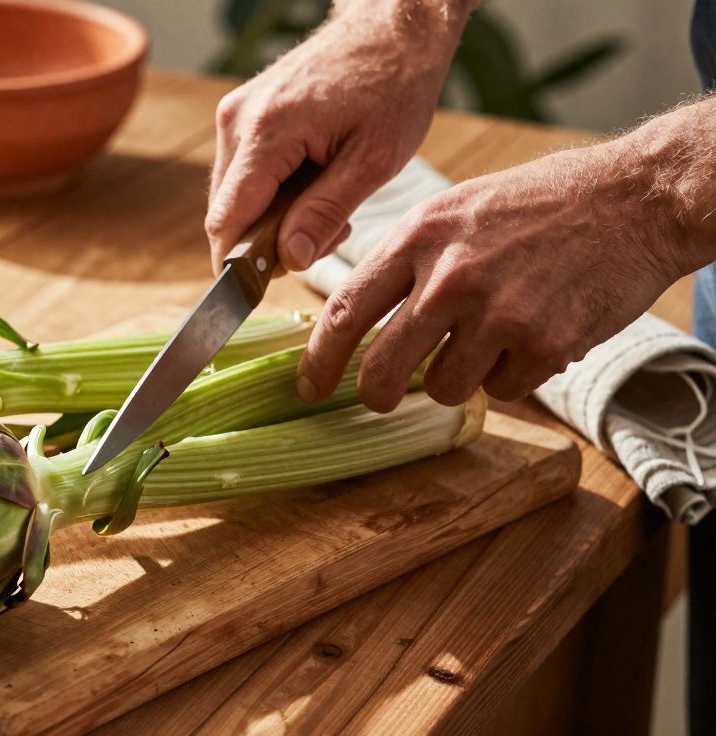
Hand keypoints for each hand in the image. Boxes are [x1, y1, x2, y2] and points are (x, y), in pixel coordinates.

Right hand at [207, 7, 460, 273]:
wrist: (394, 26)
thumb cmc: (393, 85)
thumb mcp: (373, 161)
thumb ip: (323, 213)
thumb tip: (287, 260)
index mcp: (266, 133)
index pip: (227, 222)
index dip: (240, 266)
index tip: (267, 289)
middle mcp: (237, 121)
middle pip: (227, 214)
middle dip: (268, 241)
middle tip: (327, 235)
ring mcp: (236, 115)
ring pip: (235, 197)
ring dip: (273, 218)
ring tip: (330, 204)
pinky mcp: (243, 114)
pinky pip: (244, 173)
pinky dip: (273, 192)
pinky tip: (315, 183)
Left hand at [296, 137, 699, 411]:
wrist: (634, 199)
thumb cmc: (540, 204)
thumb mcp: (455, 210)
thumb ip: (407, 260)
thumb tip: (358, 314)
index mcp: (418, 238)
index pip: (343, 311)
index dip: (318, 360)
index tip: (308, 386)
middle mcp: (448, 277)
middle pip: (382, 369)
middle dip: (375, 395)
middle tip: (381, 398)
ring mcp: (496, 312)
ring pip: (443, 387)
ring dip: (459, 377)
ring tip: (490, 338)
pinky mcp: (543, 343)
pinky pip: (502, 389)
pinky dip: (513, 374)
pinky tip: (533, 334)